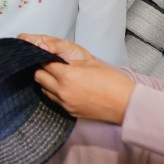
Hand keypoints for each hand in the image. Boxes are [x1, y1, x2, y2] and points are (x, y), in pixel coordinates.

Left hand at [18, 34, 134, 123]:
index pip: (43, 62)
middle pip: (38, 76)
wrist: (125, 103)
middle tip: (50, 63)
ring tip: (57, 75)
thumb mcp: (89, 61)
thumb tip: (50, 52)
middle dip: (41, 68)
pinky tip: (64, 87)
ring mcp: (64, 103)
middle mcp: (61, 91)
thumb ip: (67, 58)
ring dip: (46, 81)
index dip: (43, 56)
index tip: (45, 53)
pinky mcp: (68, 112)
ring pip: (43, 89)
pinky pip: (53, 100)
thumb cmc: (111, 80)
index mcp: (66, 75)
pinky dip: (54, 92)